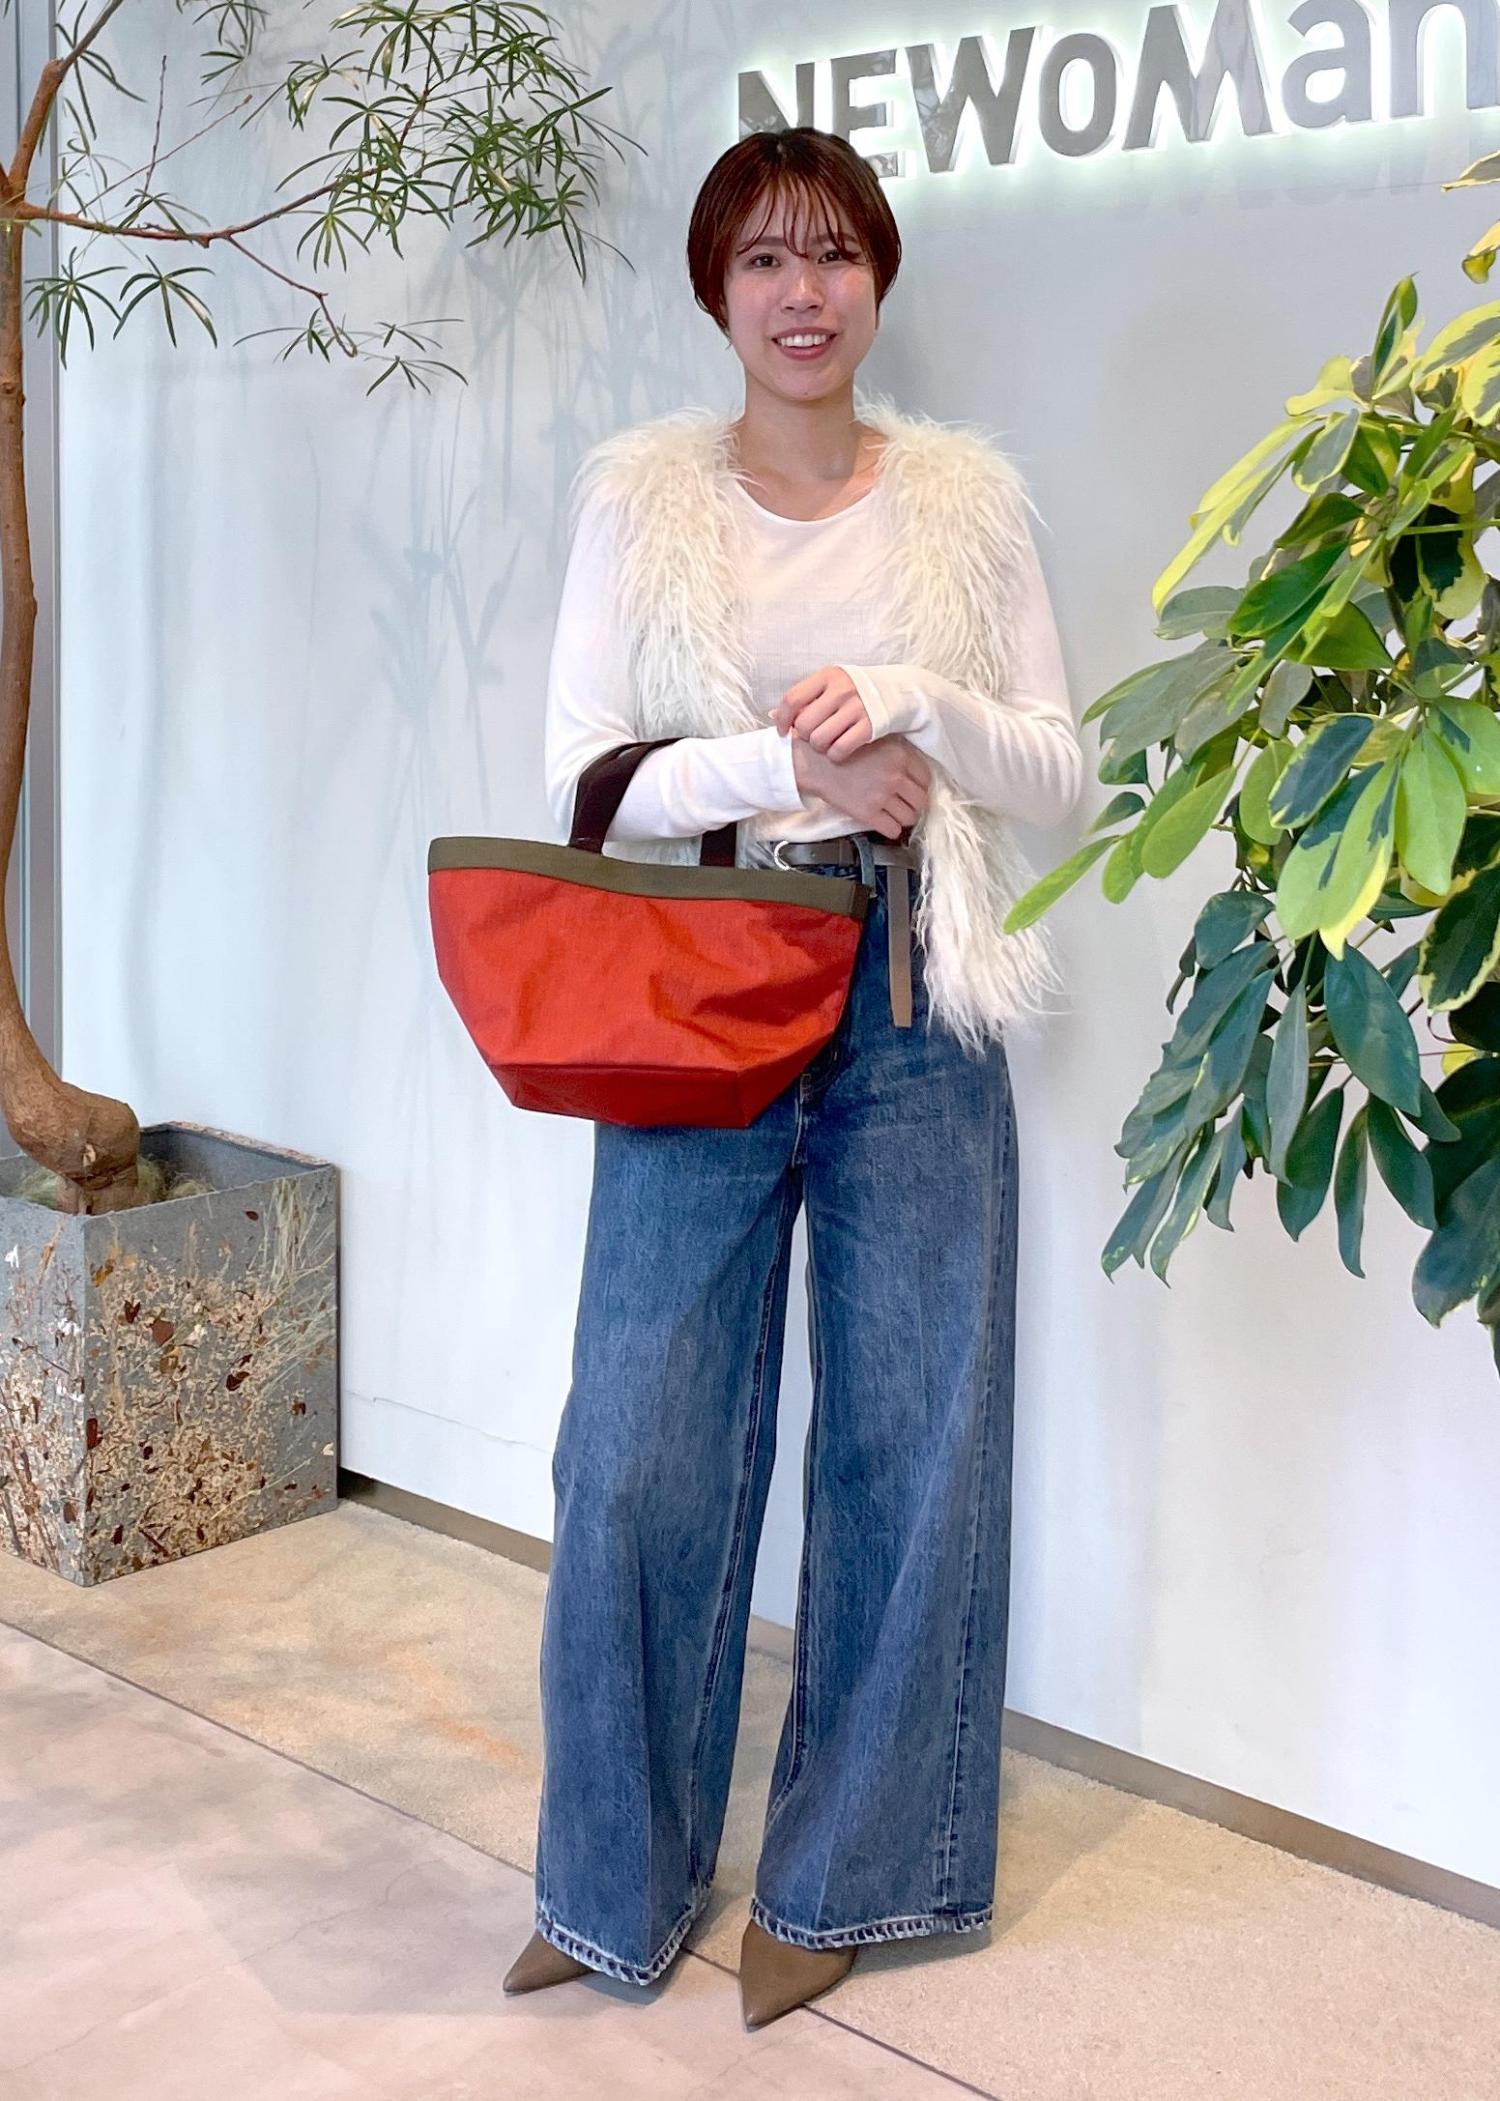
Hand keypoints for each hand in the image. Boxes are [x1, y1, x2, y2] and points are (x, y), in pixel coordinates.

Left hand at [771, 665, 871, 758]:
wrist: (894, 691)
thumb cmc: (853, 690)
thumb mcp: (829, 684)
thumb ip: (804, 698)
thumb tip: (772, 715)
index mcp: (827, 676)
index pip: (792, 699)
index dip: (782, 719)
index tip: (783, 731)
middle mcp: (842, 690)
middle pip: (804, 725)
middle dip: (803, 735)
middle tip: (812, 735)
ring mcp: (857, 708)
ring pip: (819, 740)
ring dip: (819, 746)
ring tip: (826, 741)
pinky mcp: (869, 727)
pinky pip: (839, 750)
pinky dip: (835, 755)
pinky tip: (838, 749)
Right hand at [791, 733, 930, 840]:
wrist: (815, 762)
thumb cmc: (841, 748)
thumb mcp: (874, 738)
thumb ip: (896, 750)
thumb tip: (911, 766)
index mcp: (900, 755)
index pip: (926, 778)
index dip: (921, 786)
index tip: (914, 789)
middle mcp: (895, 776)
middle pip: (921, 800)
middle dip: (915, 804)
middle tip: (906, 804)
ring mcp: (882, 796)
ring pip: (910, 817)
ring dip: (904, 818)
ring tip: (895, 814)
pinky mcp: (868, 813)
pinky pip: (893, 830)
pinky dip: (891, 829)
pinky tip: (884, 823)